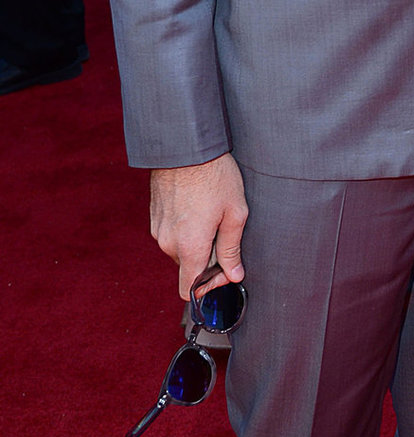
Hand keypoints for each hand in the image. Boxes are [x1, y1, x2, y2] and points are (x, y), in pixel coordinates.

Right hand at [149, 153, 247, 300]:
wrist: (184, 146)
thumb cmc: (214, 175)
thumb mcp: (234, 211)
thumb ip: (232, 248)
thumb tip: (235, 275)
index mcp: (189, 247)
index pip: (189, 290)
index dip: (210, 287)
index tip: (226, 269)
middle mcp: (168, 243)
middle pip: (188, 267)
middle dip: (207, 258)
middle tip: (225, 232)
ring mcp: (158, 229)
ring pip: (180, 249)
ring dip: (197, 241)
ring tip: (213, 213)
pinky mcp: (155, 216)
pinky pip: (172, 233)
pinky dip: (186, 228)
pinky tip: (199, 205)